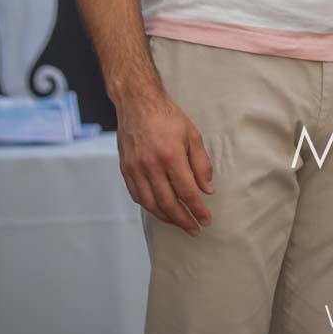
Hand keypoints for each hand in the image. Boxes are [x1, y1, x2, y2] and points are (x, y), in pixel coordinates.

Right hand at [116, 89, 214, 235]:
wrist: (137, 103)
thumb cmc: (168, 117)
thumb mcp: (193, 135)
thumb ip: (201, 164)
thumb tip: (207, 190)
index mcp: (171, 156)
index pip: (187, 192)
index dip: (197, 209)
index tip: (206, 220)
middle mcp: (150, 165)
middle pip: (168, 203)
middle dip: (183, 220)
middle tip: (195, 230)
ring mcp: (135, 169)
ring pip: (151, 204)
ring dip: (166, 218)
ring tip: (180, 223)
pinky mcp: (125, 169)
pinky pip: (137, 195)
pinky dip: (150, 207)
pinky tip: (161, 210)